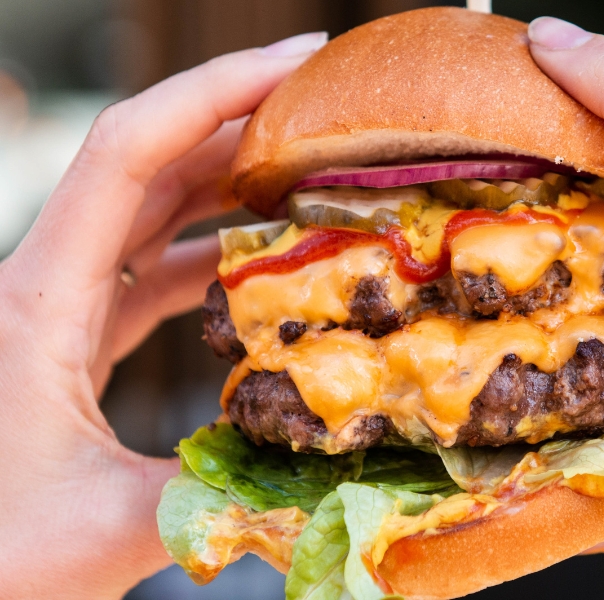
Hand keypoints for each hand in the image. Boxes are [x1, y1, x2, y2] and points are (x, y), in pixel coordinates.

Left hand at [0, 32, 326, 598]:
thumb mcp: (109, 530)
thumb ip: (221, 491)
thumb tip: (324, 466)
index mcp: (38, 300)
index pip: (129, 155)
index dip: (213, 92)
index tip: (296, 62)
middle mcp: (41, 283)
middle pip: (145, 163)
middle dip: (234, 118)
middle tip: (322, 104)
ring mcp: (53, 309)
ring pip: (144, 212)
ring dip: (221, 181)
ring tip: (302, 169)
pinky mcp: (68, 340)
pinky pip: (142, 270)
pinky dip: (202, 252)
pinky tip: (252, 265)